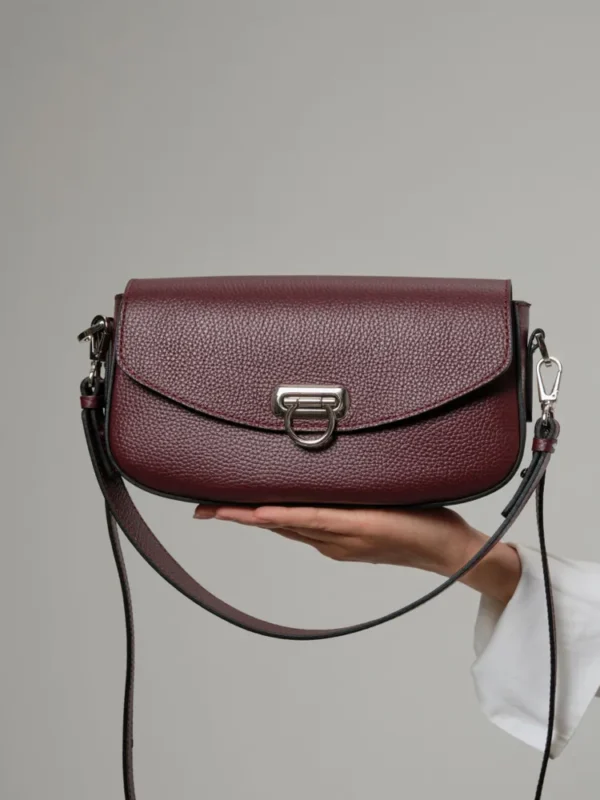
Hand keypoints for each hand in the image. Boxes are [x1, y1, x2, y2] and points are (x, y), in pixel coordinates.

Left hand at [193, 503, 521, 604]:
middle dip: (241, 516)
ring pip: (289, 530)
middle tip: (203, 509)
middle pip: (279, 524)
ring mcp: (339, 547)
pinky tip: (271, 515)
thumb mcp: (397, 501)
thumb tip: (325, 485)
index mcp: (348, 526)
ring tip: (225, 509)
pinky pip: (306, 533)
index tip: (225, 509)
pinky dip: (283, 523)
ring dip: (257, 519)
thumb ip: (359, 498)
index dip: (257, 513)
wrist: (451, 553)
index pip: (291, 517)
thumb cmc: (431, 521)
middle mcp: (336, 540)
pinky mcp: (347, 548)